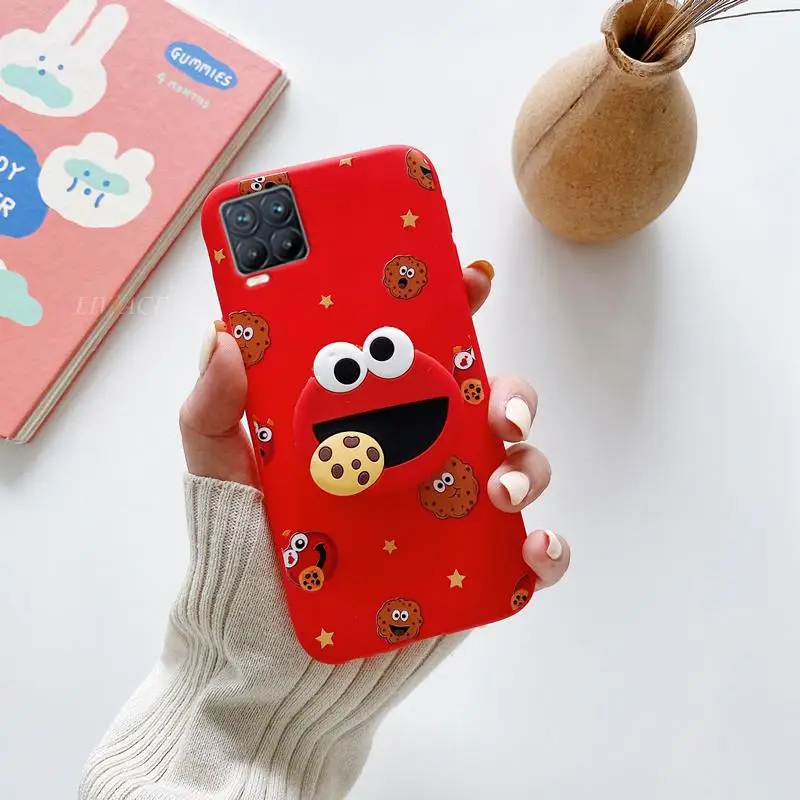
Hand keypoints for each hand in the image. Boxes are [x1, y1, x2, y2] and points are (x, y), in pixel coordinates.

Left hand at [179, 261, 569, 590]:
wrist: (268, 658)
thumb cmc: (247, 555)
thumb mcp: (220, 473)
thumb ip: (214, 409)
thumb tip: (221, 335)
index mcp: (372, 418)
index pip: (421, 352)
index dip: (452, 309)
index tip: (469, 280)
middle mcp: (420, 454)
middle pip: (487, 402)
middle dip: (512, 391)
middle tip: (497, 409)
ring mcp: (449, 509)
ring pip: (519, 465)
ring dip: (529, 465)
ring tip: (499, 490)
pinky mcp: (470, 565)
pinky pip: (528, 552)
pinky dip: (546, 546)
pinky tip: (532, 546)